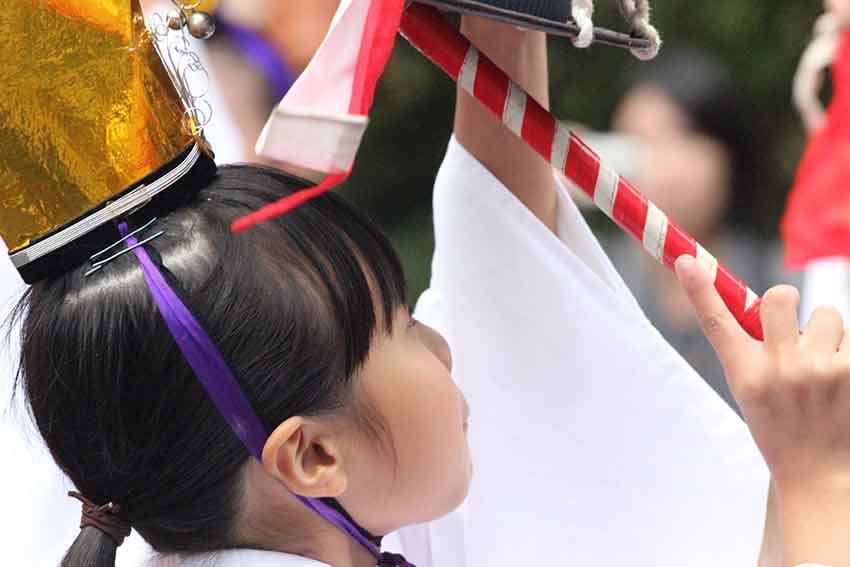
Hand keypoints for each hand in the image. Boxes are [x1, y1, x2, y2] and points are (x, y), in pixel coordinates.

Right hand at [675, 255, 849, 565]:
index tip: (687, 259)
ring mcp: (819, 371)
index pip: (716, 321)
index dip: (699, 288)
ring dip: (829, 334)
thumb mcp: (751, 392)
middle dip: (788, 302)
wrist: (821, 475)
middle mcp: (778, 370)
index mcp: (744, 375)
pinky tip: (841, 381)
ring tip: (826, 369)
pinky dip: (848, 353)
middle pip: (780, 298)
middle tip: (794, 328)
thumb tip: (764, 303)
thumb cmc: (782, 428)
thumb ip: (753, 350)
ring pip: (827, 315)